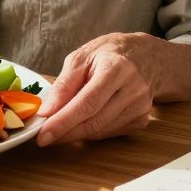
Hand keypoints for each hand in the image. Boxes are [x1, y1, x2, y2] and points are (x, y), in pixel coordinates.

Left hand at [34, 33, 155, 145]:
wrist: (147, 56)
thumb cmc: (110, 53)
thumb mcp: (82, 57)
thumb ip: (64, 84)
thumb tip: (48, 111)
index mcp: (117, 69)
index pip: (87, 103)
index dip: (63, 121)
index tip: (43, 134)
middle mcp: (133, 90)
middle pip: (94, 121)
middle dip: (65, 133)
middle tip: (43, 137)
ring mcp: (140, 107)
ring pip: (101, 131)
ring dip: (75, 134)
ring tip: (57, 129)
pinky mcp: (141, 119)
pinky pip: (109, 132)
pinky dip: (90, 131)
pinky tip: (80, 123)